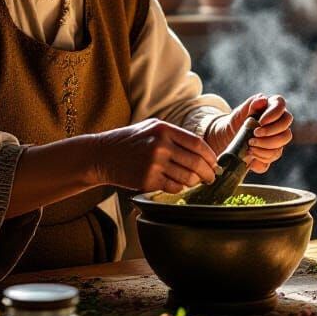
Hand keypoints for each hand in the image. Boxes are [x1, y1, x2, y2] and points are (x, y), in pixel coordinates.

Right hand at [91, 119, 218, 194]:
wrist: (102, 154)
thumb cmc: (129, 141)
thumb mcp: (151, 127)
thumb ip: (174, 135)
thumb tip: (201, 150)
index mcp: (164, 130)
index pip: (198, 144)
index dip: (210, 156)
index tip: (214, 163)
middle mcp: (161, 146)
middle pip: (196, 163)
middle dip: (208, 173)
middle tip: (211, 178)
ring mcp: (154, 164)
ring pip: (187, 178)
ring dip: (195, 182)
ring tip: (195, 181)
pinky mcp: (148, 180)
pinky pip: (173, 187)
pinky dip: (179, 188)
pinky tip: (177, 184)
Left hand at [207, 94, 293, 173]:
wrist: (230, 139)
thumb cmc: (237, 122)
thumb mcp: (240, 112)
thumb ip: (251, 104)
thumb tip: (263, 99)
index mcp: (271, 107)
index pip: (280, 104)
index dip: (274, 113)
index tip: (261, 121)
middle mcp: (279, 121)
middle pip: (286, 124)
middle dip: (270, 131)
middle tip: (254, 133)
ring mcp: (279, 136)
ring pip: (283, 140)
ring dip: (266, 144)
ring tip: (250, 143)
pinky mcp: (275, 150)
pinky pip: (275, 154)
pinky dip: (262, 154)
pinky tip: (251, 152)